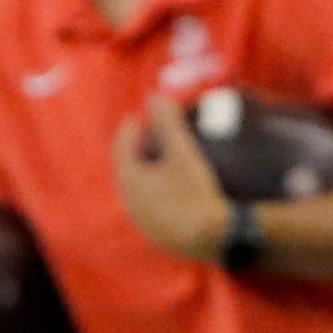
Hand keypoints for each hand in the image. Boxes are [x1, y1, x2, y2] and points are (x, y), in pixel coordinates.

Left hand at [115, 98, 229, 264]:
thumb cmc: (195, 191)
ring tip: (161, 159)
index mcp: (131, 181)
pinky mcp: (160, 233)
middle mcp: (132, 203)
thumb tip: (156, 96)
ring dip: (148, 172)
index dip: (128, 131)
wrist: (211, 236)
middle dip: (136, 150)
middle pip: (129, 170)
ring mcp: (145, 220)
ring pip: (141, 190)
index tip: (135, 117)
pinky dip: (160, 190)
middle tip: (146, 135)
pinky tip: (178, 188)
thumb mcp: (183, 153)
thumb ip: (169, 125)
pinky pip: (155, 205)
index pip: (121, 149)